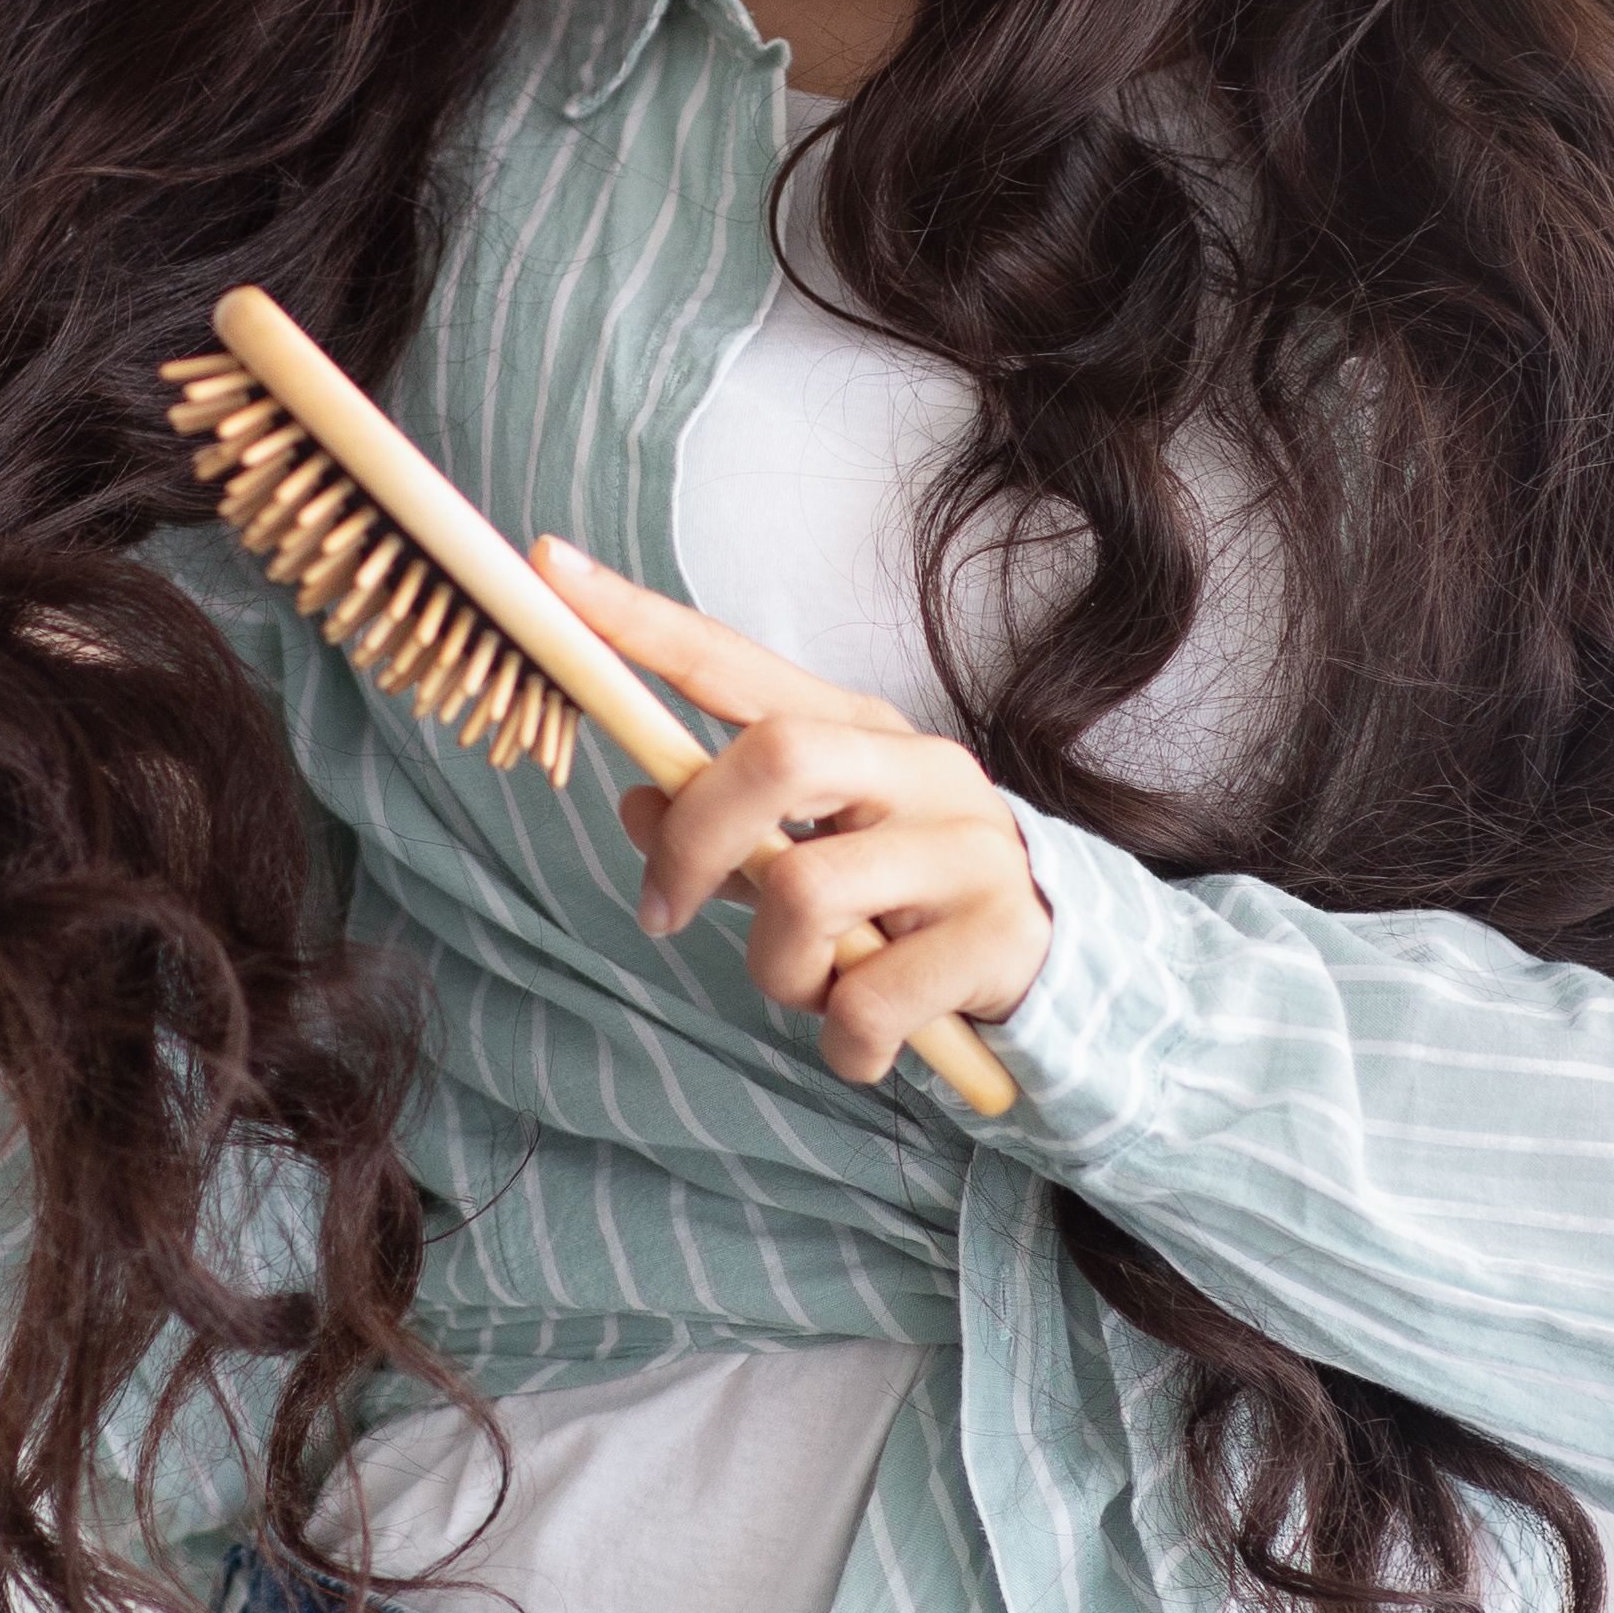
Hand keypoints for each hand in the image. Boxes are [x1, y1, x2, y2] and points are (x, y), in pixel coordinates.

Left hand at [530, 535, 1049, 1083]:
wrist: (1063, 963)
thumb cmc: (906, 900)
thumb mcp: (812, 855)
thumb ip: (724, 831)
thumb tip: (634, 805)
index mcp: (862, 732)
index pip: (735, 665)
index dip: (641, 622)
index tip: (549, 568)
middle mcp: (920, 769)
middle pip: (775, 756)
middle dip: (695, 842)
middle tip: (662, 912)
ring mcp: (966, 849)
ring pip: (807, 895)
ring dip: (777, 972)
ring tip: (815, 989)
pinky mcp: (998, 937)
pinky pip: (868, 1002)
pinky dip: (842, 1043)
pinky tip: (866, 1044)